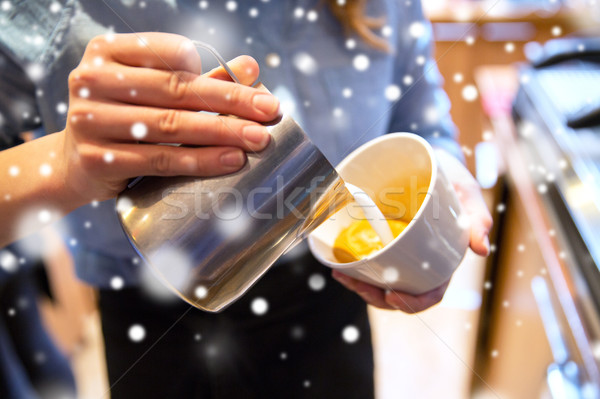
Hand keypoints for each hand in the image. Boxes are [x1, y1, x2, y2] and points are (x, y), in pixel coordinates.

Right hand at [58, 32, 279, 203]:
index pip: (171, 54)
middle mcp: (93, 80)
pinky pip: (161, 160)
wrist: (74, 164)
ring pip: (171, 126)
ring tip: (258, 138)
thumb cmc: (124, 119)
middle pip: (176, 90)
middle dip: (230, 101)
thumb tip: (252, 66)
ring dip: (222, 132)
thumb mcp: (154, 93)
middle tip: (270, 111)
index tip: (254, 87)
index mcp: (107, 52)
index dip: (214, 70)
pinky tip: (231, 161)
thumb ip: (201, 81)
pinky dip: (200, 161)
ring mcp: (90, 120)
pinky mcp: (98, 159)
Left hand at [332, 148, 492, 312]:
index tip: (392, 295)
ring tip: (342, 276)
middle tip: (358, 283)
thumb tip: (482, 250)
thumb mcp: (466, 192)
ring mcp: (398, 253)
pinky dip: (353, 267)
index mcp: (443, 259)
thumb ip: (477, 217)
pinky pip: (367, 262)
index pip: (431, 292)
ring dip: (360, 286)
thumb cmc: (452, 177)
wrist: (428, 156)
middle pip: (398, 293)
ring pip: (379, 282)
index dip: (413, 302)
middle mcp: (419, 261)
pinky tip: (339, 264)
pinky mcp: (380, 241)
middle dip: (376, 296)